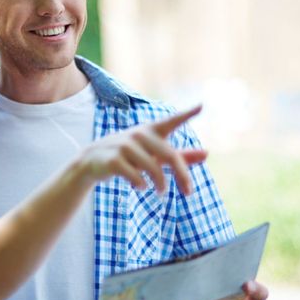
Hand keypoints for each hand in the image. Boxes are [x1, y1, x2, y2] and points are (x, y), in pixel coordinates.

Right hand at [83, 105, 205, 194]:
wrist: (92, 161)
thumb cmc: (129, 156)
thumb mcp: (154, 154)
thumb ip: (180, 155)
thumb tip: (207, 153)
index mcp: (151, 130)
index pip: (171, 121)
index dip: (186, 114)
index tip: (202, 106)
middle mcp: (139, 135)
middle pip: (169, 155)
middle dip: (182, 176)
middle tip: (189, 193)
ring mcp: (125, 146)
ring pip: (153, 168)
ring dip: (160, 183)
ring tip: (160, 192)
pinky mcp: (114, 159)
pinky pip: (135, 175)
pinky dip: (140, 184)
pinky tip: (139, 186)